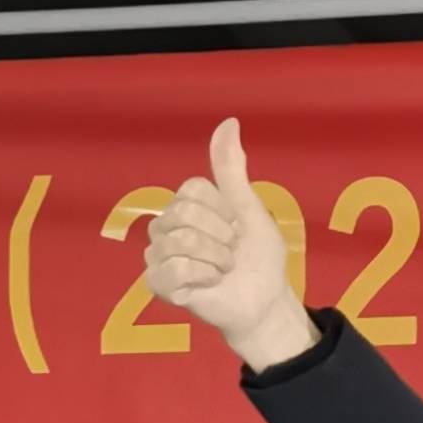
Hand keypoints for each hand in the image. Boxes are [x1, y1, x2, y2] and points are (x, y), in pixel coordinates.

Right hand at [145, 118, 313, 368]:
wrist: (264, 299)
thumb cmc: (257, 256)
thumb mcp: (249, 207)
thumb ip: (232, 168)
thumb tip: (229, 122)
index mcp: (186, 204)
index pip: (192, 189)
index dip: (223, 210)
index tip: (237, 227)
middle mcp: (166, 225)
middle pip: (184, 212)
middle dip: (221, 235)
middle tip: (231, 252)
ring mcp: (158, 254)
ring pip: (180, 241)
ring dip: (216, 258)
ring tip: (223, 269)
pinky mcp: (158, 283)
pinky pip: (173, 269)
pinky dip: (203, 276)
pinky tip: (210, 283)